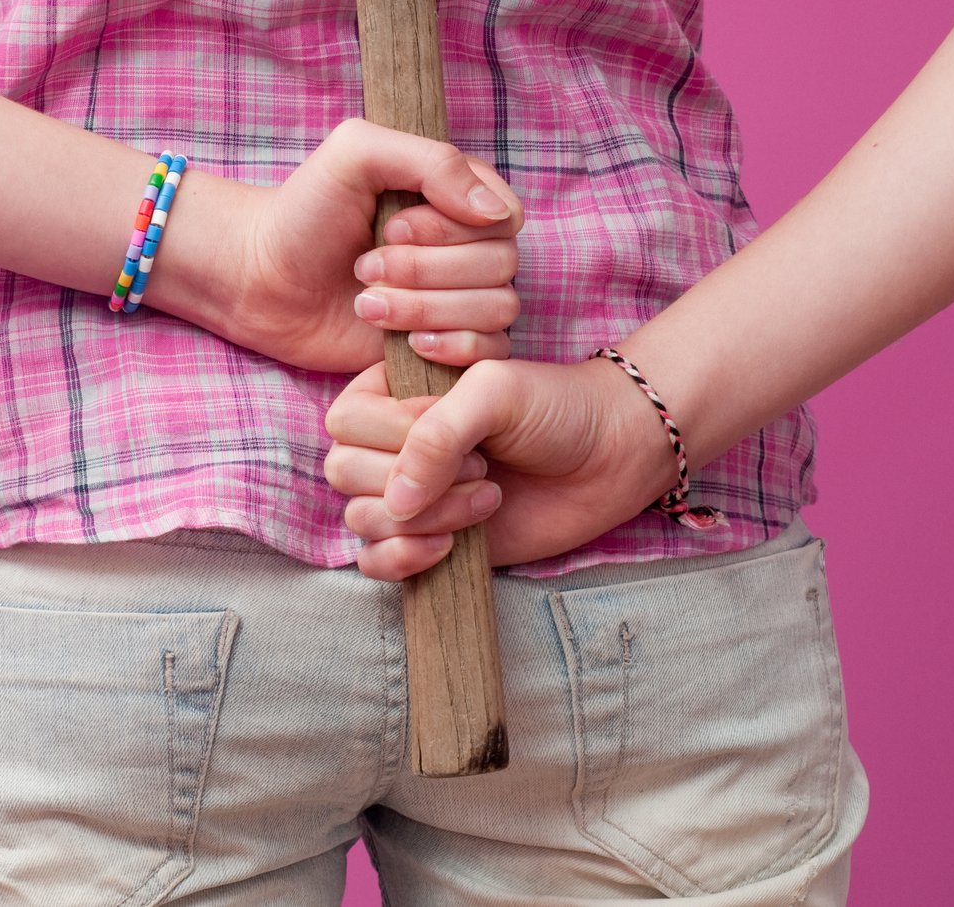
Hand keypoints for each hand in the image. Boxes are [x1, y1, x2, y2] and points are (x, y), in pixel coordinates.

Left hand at [225, 118, 523, 372]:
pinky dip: (452, 346)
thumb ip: (432, 161)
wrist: (258, 278)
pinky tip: (404, 340)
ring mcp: (458, 298)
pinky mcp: (445, 344)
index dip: (453, 228)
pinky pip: (490, 352)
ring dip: (426, 307)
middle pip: (501, 265)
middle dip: (427, 269)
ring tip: (365, 303)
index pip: (504, 215)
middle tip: (363, 267)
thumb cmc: (304, 210)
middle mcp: (466, 247)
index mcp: (455, 196)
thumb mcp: (357, 154)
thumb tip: (496, 211)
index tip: (391, 227)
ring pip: (497, 309)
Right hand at [322, 355, 681, 578]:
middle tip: (482, 467)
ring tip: (487, 499)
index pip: (345, 421)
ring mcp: (408, 497)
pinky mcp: (427, 541)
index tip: (457, 427)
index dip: (393, 431)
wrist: (610, 455)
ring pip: (362, 518)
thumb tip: (397, 500)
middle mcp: (391, 446)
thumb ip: (437, 433)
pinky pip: (374, 562)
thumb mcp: (493, 392)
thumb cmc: (554, 408)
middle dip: (413, 478)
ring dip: (425, 517)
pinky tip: (447, 548)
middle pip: (344, 472)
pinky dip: (400, 559)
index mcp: (394, 395)